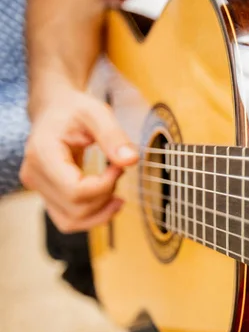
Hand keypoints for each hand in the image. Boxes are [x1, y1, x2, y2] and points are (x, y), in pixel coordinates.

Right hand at [20, 89, 138, 232]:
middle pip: (76, 208)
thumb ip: (114, 136)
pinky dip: (92, 216)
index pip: (75, 190)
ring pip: (71, 221)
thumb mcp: (97, 112)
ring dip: (101, 212)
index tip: (119, 167)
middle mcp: (34, 175)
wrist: (56, 110)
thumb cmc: (75, 109)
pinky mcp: (47, 195)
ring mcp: (38, 188)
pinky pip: (69, 220)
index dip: (105, 185)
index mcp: (43, 153)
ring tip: (116, 192)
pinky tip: (108, 200)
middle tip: (117, 171)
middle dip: (106, 195)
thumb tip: (131, 160)